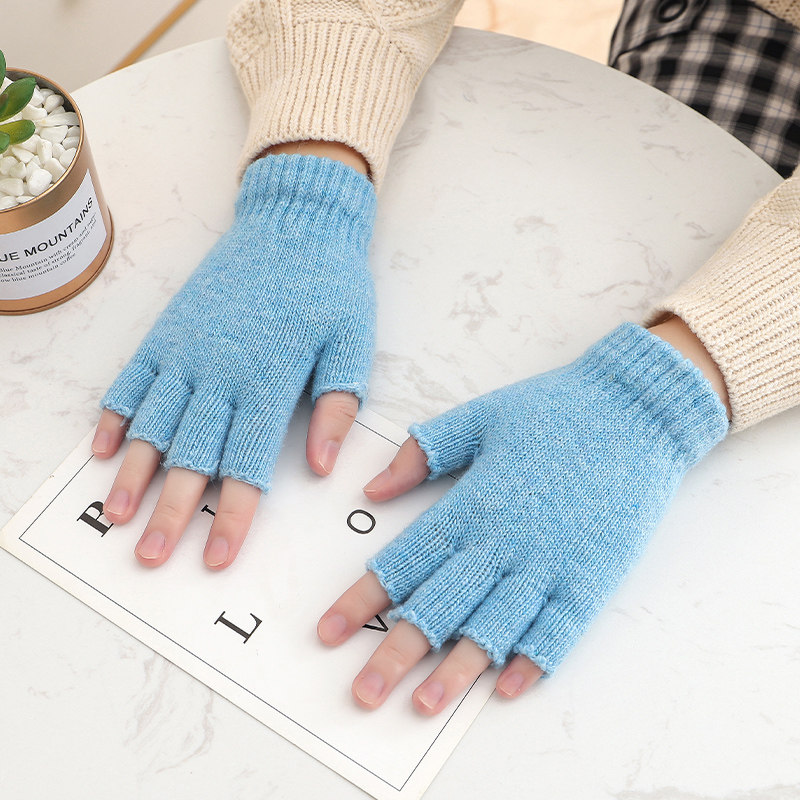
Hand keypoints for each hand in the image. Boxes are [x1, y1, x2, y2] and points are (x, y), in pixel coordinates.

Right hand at [91, 154, 375, 567]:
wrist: (294, 222)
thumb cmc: (329, 285)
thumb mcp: (351, 341)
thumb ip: (335, 406)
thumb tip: (322, 469)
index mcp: (269, 380)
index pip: (247, 463)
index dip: (233, 515)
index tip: (218, 557)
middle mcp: (220, 371)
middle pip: (191, 455)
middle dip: (173, 512)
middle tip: (152, 557)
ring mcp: (187, 351)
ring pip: (153, 422)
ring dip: (134, 473)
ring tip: (118, 516)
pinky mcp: (168, 332)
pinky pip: (133, 378)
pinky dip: (116, 414)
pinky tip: (105, 449)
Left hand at [319, 323, 728, 712]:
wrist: (636, 409)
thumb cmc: (555, 409)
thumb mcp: (480, 416)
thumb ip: (425, 451)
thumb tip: (372, 490)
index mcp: (473, 502)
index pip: (406, 560)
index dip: (363, 598)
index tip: (329, 631)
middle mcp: (506, 540)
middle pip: (441, 604)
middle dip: (396, 652)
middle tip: (363, 694)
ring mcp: (552, 562)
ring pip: (495, 626)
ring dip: (458, 669)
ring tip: (423, 704)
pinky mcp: (594, 574)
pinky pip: (560, 628)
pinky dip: (535, 659)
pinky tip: (508, 688)